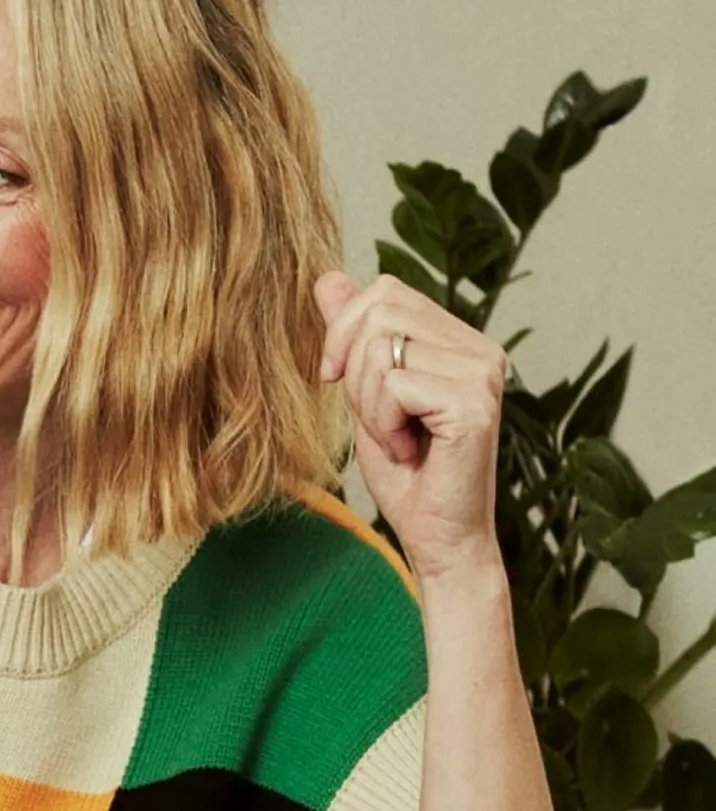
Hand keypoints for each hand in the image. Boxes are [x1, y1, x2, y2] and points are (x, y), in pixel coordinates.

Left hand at [314, 271, 508, 581]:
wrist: (435, 534)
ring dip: (368, 403)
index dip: (343, 331)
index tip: (337, 379)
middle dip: (353, 371)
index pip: (385, 291)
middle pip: (379, 312)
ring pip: (380, 349)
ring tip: (397, 436)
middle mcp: (481, 349)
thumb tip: (328, 276)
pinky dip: (382, 424)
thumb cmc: (403, 470)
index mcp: (459, 340)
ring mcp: (483, 374)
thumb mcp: (363, 392)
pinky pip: (393, 386)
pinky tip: (409, 450)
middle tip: (379, 419)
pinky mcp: (474, 403)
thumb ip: (351, 335)